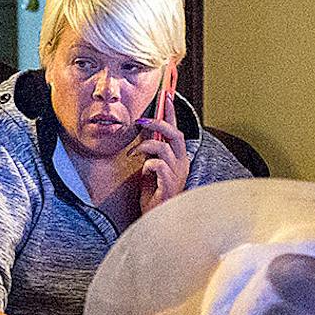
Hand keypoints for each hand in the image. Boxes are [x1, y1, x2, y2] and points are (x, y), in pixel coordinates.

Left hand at [135, 88, 190, 213]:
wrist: (155, 219)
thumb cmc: (154, 194)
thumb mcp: (150, 167)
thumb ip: (150, 150)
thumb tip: (143, 131)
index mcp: (178, 157)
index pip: (176, 129)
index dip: (172, 112)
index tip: (166, 95)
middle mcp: (181, 163)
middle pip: (174, 134)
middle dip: (158, 123)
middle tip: (141, 120)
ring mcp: (177, 174)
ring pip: (163, 148)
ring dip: (145, 146)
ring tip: (133, 153)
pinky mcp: (169, 186)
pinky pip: (158, 166)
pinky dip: (147, 164)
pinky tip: (144, 172)